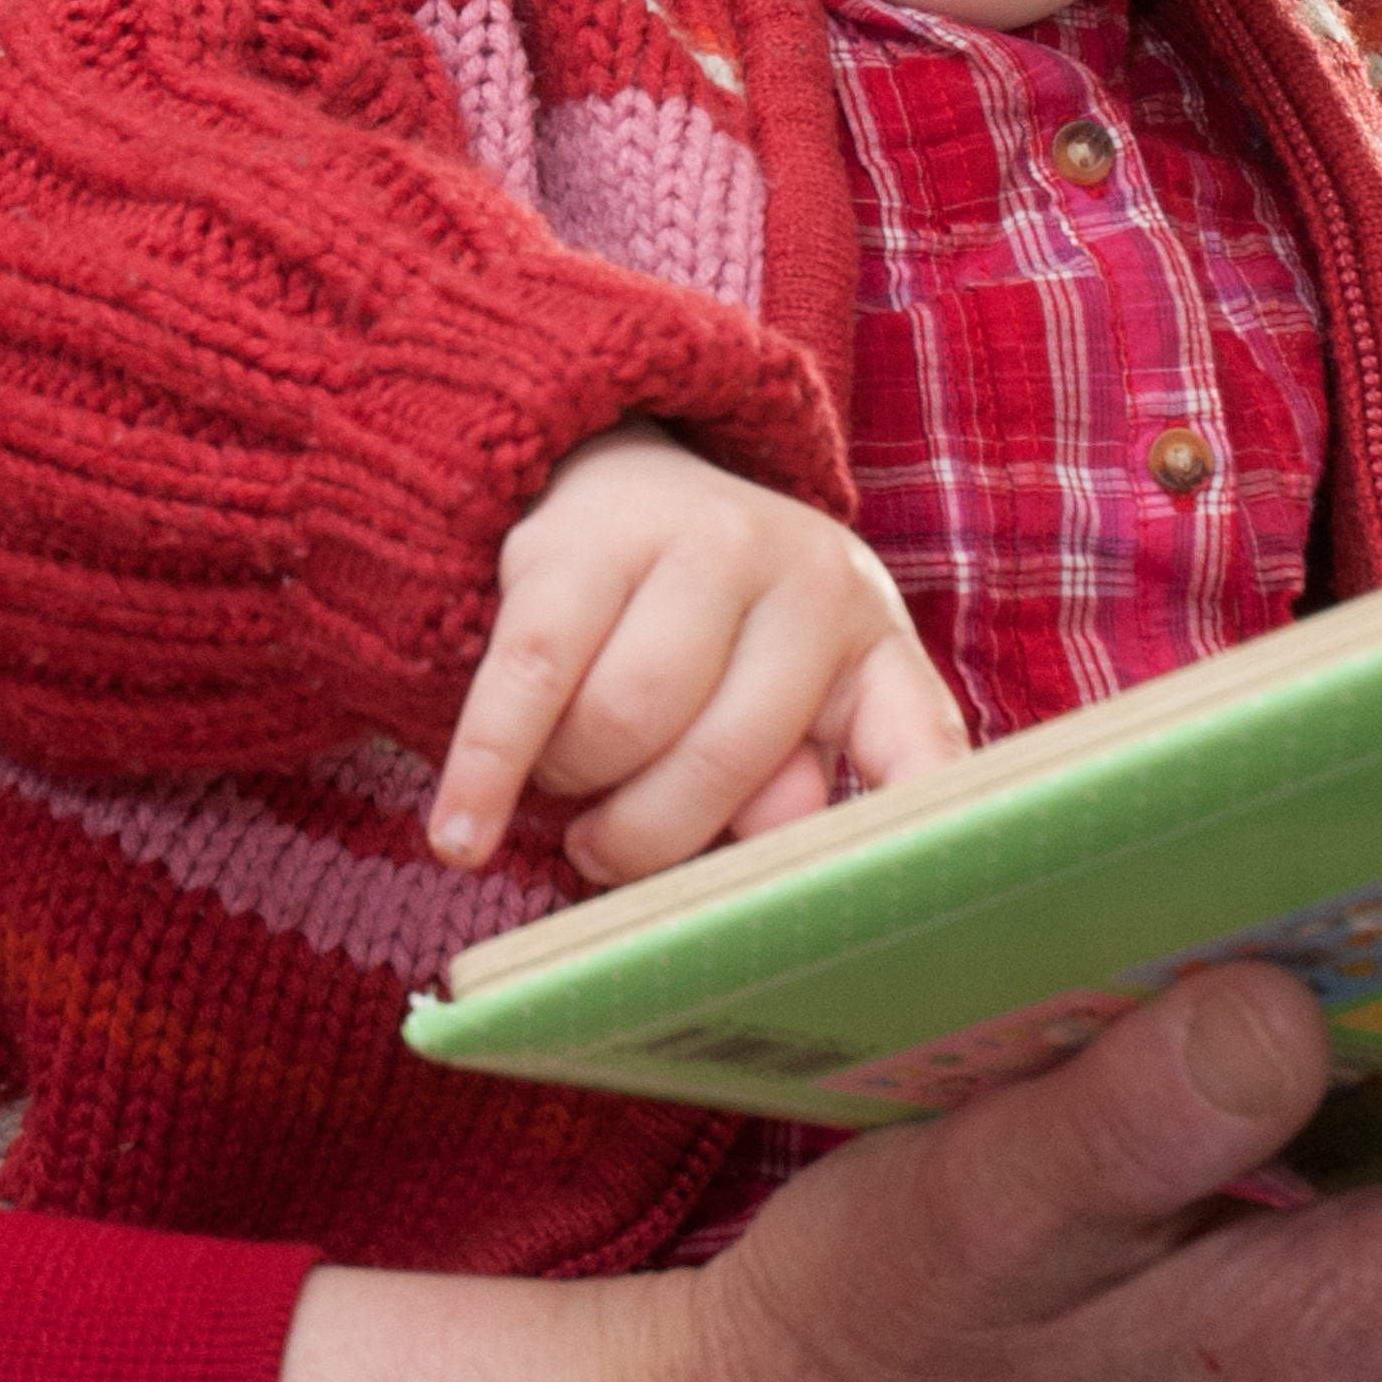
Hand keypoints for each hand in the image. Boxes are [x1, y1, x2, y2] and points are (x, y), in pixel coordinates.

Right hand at [430, 426, 969, 882]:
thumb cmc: (704, 636)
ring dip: (574, 785)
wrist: (611, 477)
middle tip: (607, 849)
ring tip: (569, 773)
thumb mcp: (782, 697)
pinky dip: (487, 772)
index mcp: (868, 635)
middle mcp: (799, 574)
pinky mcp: (576, 544)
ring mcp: (693, 542)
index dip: (919, 821)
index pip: (918, 741)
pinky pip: (527, 685)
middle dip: (648, 837)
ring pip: (620, 725)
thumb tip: (772, 868)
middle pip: (724, 761)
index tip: (901, 904)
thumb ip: (791, 788)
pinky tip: (461, 837)